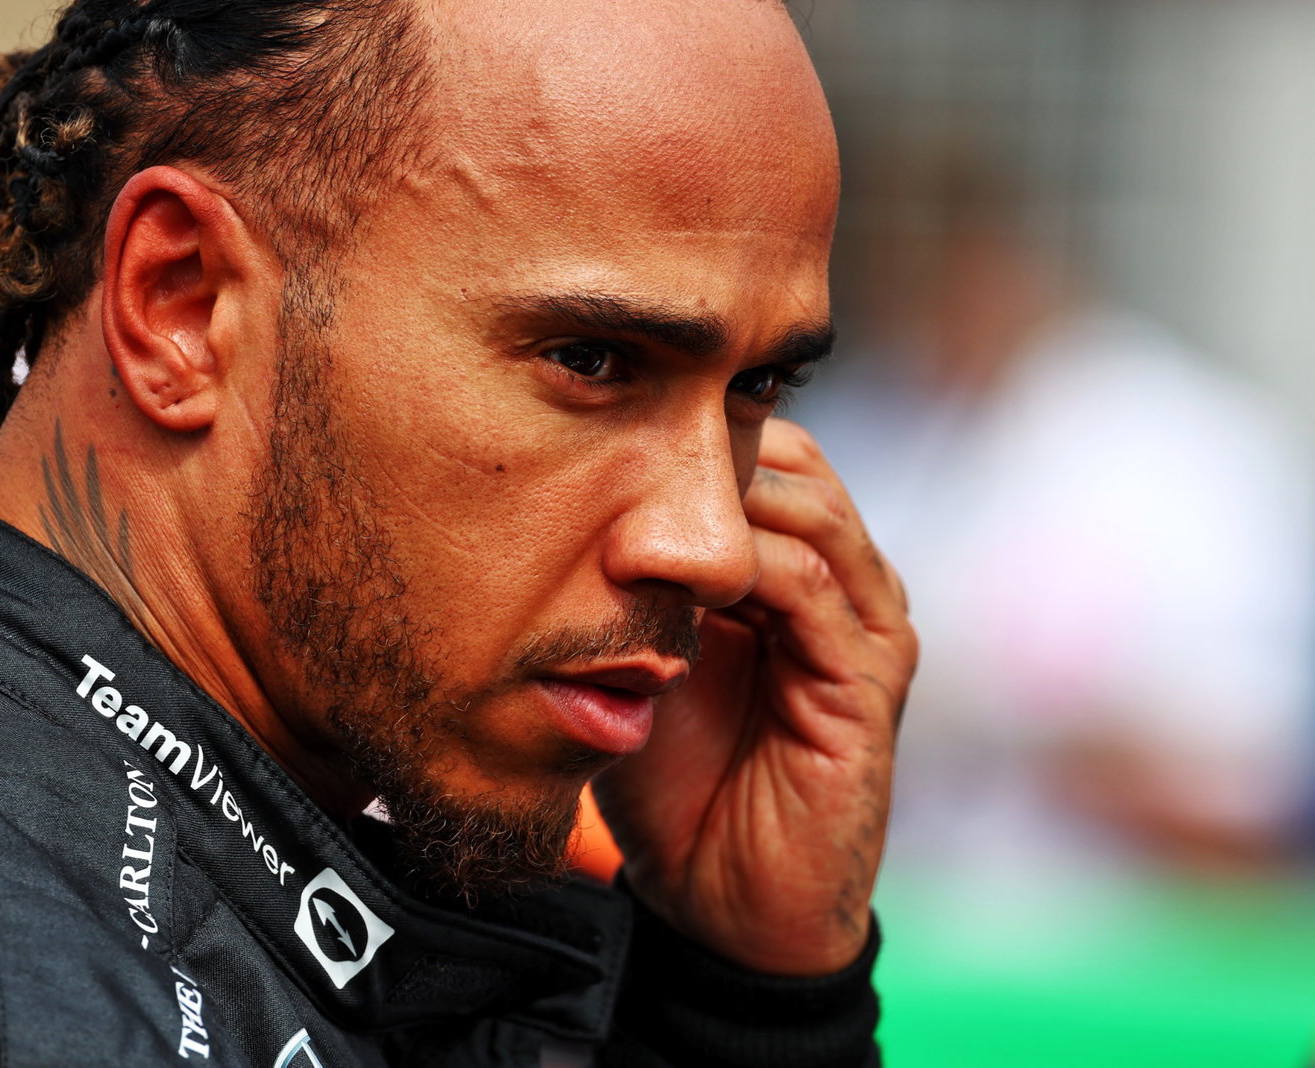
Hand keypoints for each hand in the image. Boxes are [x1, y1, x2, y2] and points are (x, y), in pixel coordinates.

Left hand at [593, 418, 915, 975]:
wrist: (720, 901)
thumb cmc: (677, 780)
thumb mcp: (640, 660)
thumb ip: (630, 585)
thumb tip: (564, 502)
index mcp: (798, 571)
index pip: (769, 455)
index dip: (694, 436)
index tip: (604, 433)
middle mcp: (846, 587)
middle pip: (798, 464)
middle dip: (715, 451)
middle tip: (625, 450)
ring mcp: (868, 632)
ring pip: (814, 513)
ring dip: (729, 500)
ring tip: (650, 503)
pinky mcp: (869, 687)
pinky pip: (817, 593)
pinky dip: (752, 568)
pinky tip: (687, 576)